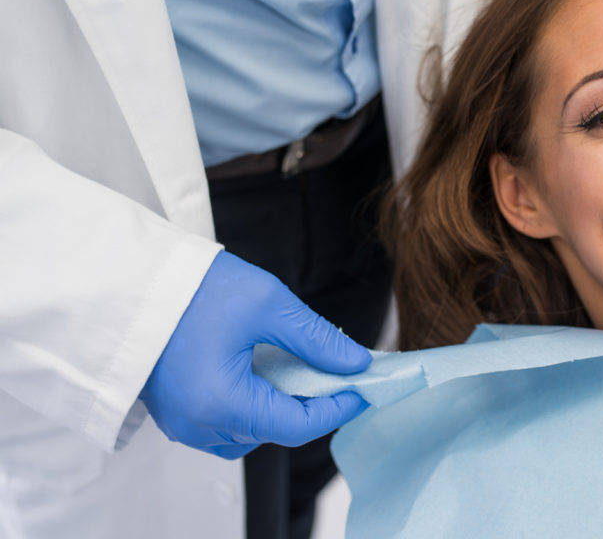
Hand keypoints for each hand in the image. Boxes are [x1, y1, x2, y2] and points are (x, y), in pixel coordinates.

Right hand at [140, 251, 371, 458]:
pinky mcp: (174, 412)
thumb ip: (316, 339)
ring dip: (282, 405)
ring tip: (303, 367)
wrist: (127, 281)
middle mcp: (199, 425)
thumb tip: (356, 363)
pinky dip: (254, 403)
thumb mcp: (267, 304)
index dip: (339, 408)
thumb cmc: (192, 287)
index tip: (365, 387)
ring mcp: (182, 423)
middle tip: (341, 370)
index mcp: (221, 404)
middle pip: (277, 430)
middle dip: (313, 403)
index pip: (298, 426)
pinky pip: (226, 422)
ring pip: (252, 432)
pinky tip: (266, 370)